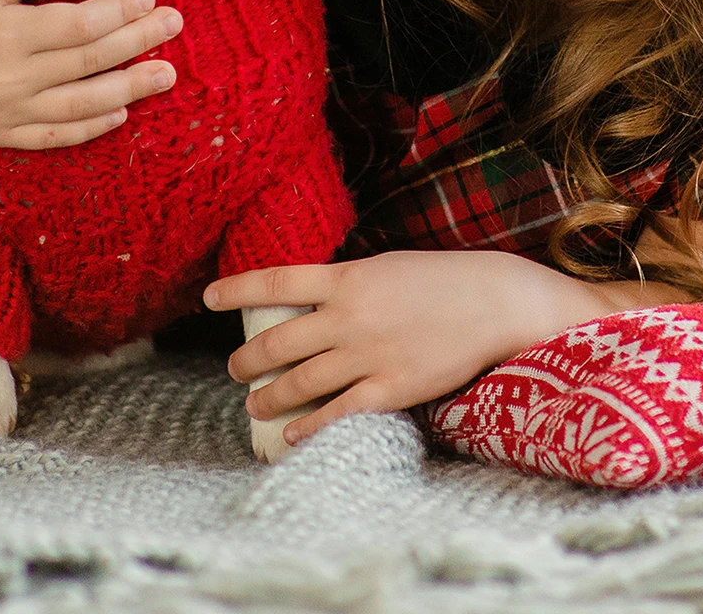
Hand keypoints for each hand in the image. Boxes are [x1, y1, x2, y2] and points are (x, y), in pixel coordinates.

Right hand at [0, 0, 182, 148]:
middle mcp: (5, 80)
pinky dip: (90, 128)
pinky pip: (53, 137)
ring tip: (167, 75)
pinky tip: (122, 112)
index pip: (80, 26)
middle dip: (138, 43)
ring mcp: (2, 113)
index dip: (120, 12)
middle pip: (89, 63)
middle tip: (174, 26)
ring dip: (129, 90)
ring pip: (80, 106)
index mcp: (4, 35)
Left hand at [206, 249, 602, 447]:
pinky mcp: (389, 389)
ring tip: (255, 404)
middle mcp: (349, 316)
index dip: (236, 289)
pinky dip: (307, 427)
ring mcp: (368, 355)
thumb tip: (309, 302)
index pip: (275, 281)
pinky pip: (335, 414)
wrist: (493, 301)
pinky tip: (292, 434)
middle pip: (277, 342)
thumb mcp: (387, 267)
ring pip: (298, 383)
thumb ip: (347, 285)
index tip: (209, 297)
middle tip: (237, 369)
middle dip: (246, 360)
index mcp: (348, 278)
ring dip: (268, 397)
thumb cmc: (442, 280)